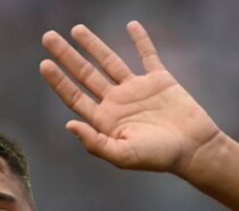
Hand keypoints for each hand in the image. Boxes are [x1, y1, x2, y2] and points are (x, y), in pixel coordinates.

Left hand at [40, 21, 221, 176]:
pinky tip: (131, 25)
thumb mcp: (122, 155)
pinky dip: (140, 40)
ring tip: (76, 29)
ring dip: (93, 45)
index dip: (59, 81)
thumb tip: (69, 125)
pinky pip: (147, 56)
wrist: (194, 149)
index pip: (75, 97)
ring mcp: (137, 90)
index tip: (44, 63)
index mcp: (105, 121)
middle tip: (48, 37)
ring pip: (109, 62)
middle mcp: (117, 103)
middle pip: (85, 74)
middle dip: (67, 56)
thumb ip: (95, 143)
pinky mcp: (159, 80)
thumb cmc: (158, 157)